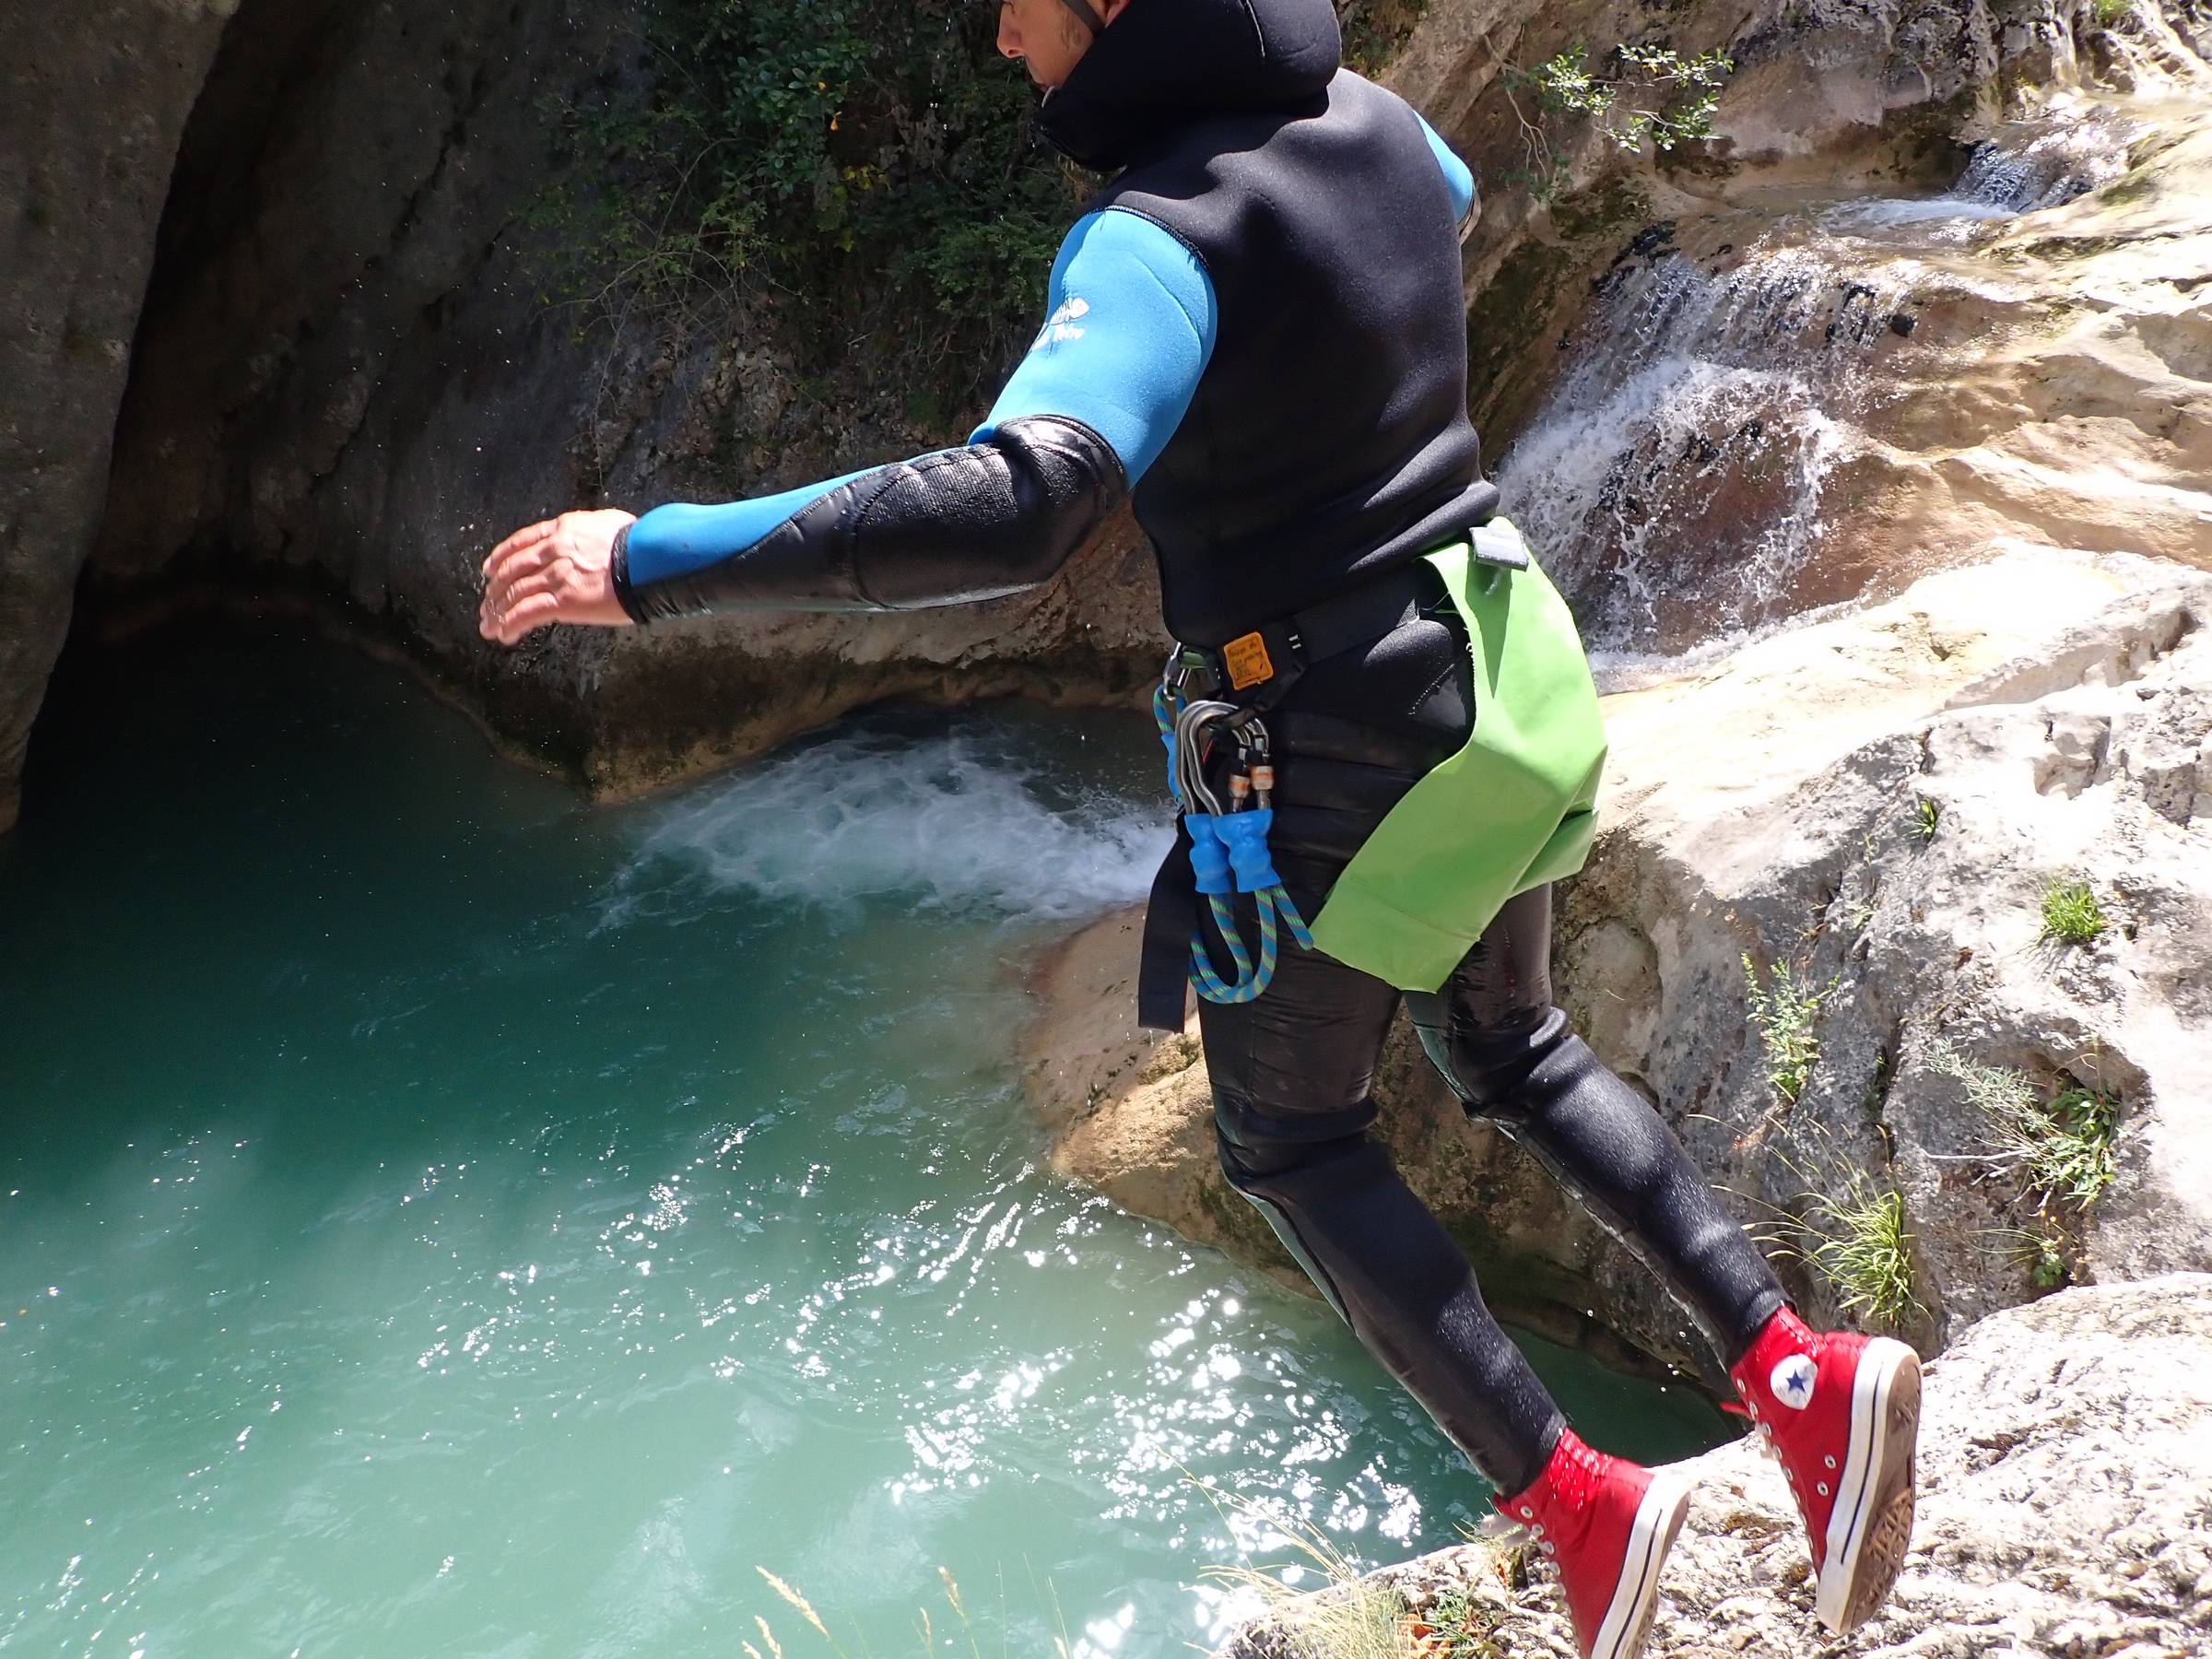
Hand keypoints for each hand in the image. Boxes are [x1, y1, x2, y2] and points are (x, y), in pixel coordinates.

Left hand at [478, 508, 638, 644]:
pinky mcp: (564, 601)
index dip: (500, 557)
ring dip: (497, 611)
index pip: (521, 542)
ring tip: (489, 625)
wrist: (651, 560)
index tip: (489, 569)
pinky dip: (511, 625)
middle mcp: (553, 550)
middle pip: (511, 569)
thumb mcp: (609, 524)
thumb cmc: (642, 544)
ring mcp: (557, 576)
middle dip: (494, 590)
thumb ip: (589, 533)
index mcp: (563, 529)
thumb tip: (593, 539)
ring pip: (514, 593)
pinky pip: (527, 613)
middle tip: (487, 604)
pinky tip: (504, 634)